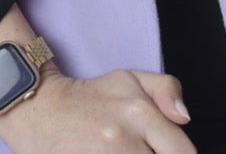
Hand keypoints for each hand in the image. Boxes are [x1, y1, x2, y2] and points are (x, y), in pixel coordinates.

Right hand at [0, 65, 194, 152]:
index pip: (183, 153)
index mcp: (139, 112)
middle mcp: (122, 139)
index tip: (166, 152)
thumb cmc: (90, 97)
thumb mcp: (129, 79)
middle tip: (145, 150)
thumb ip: (166, 90)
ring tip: (128, 152)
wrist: (41, 109)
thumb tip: (185, 118)